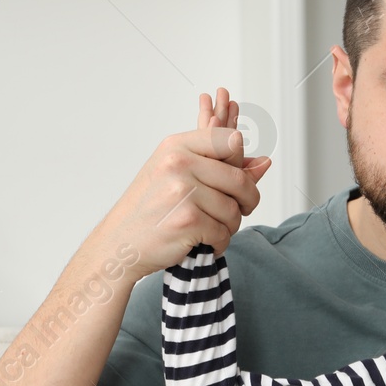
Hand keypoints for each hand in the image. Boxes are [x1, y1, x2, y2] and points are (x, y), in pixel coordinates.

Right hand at [93, 88, 271, 280]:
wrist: (119, 243)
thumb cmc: (151, 209)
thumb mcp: (179, 176)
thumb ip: (222, 166)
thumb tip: (265, 162)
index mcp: (177, 145)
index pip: (230, 141)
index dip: (241, 167)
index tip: (236, 185)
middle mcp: (178, 162)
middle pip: (239, 180)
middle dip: (245, 203)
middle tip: (236, 214)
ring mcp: (182, 190)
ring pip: (234, 210)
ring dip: (228, 227)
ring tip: (209, 230)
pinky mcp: (187, 220)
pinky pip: (223, 232)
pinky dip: (218, 243)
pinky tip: (202, 243)